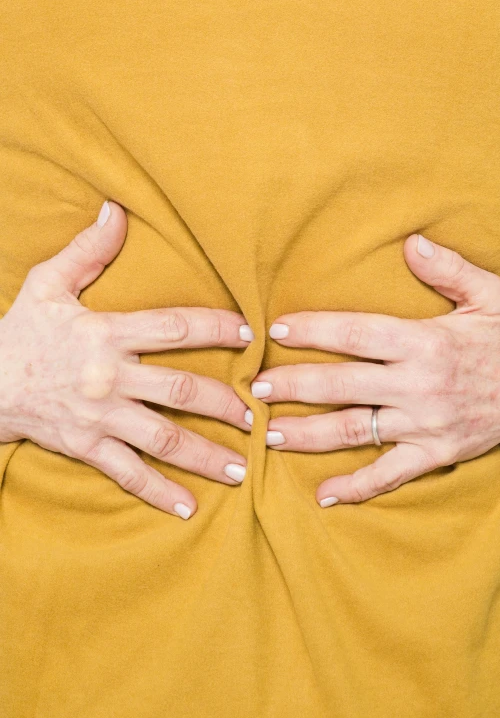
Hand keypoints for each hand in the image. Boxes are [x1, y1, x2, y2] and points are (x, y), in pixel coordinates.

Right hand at [0, 201, 254, 518]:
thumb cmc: (22, 333)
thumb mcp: (48, 285)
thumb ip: (87, 250)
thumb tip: (116, 209)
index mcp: (106, 333)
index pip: (174, 327)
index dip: (216, 328)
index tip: (251, 334)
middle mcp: (109, 377)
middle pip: (181, 390)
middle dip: (225, 404)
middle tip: (258, 416)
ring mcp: (99, 417)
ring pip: (163, 438)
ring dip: (205, 455)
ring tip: (241, 468)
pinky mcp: (86, 448)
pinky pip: (128, 475)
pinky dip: (159, 493)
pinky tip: (189, 508)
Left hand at [251, 233, 499, 505]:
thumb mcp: (487, 296)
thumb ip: (449, 269)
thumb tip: (410, 243)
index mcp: (424, 341)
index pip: (356, 334)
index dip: (314, 331)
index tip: (277, 330)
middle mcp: (418, 384)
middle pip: (343, 385)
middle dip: (295, 385)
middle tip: (256, 387)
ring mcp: (424, 424)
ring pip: (356, 430)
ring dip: (309, 434)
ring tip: (270, 434)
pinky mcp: (433, 455)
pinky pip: (389, 475)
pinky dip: (356, 487)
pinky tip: (324, 494)